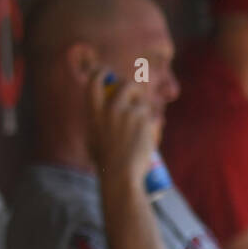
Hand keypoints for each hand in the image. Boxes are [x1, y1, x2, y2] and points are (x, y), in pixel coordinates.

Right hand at [85, 69, 157, 183]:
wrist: (121, 175)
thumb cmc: (107, 164)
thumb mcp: (94, 139)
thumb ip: (97, 122)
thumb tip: (101, 113)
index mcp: (93, 111)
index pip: (94, 81)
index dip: (102, 73)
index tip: (107, 73)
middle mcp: (109, 108)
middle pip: (125, 85)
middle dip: (133, 88)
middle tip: (137, 96)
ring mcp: (127, 112)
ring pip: (142, 102)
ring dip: (145, 110)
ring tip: (144, 126)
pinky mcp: (144, 120)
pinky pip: (153, 118)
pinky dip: (153, 127)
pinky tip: (151, 140)